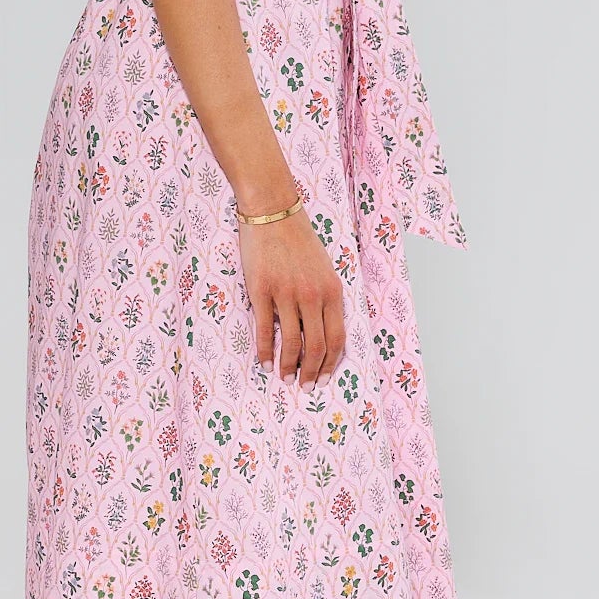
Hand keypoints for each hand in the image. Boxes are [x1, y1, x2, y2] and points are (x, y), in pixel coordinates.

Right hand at [237, 201, 346, 387]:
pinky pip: (265, 330)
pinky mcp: (262, 291)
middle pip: (317, 346)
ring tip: (285, 379)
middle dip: (312, 372)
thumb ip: (324, 297)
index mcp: (332, 290)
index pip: (337, 338)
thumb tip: (320, 331)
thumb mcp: (323, 268)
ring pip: (292, 343)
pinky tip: (265, 363)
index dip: (330, 363)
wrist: (273, 211)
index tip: (324, 378)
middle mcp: (312, 295)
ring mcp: (286, 294)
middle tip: (305, 387)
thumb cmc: (298, 239)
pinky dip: (266, 352)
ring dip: (289, 366)